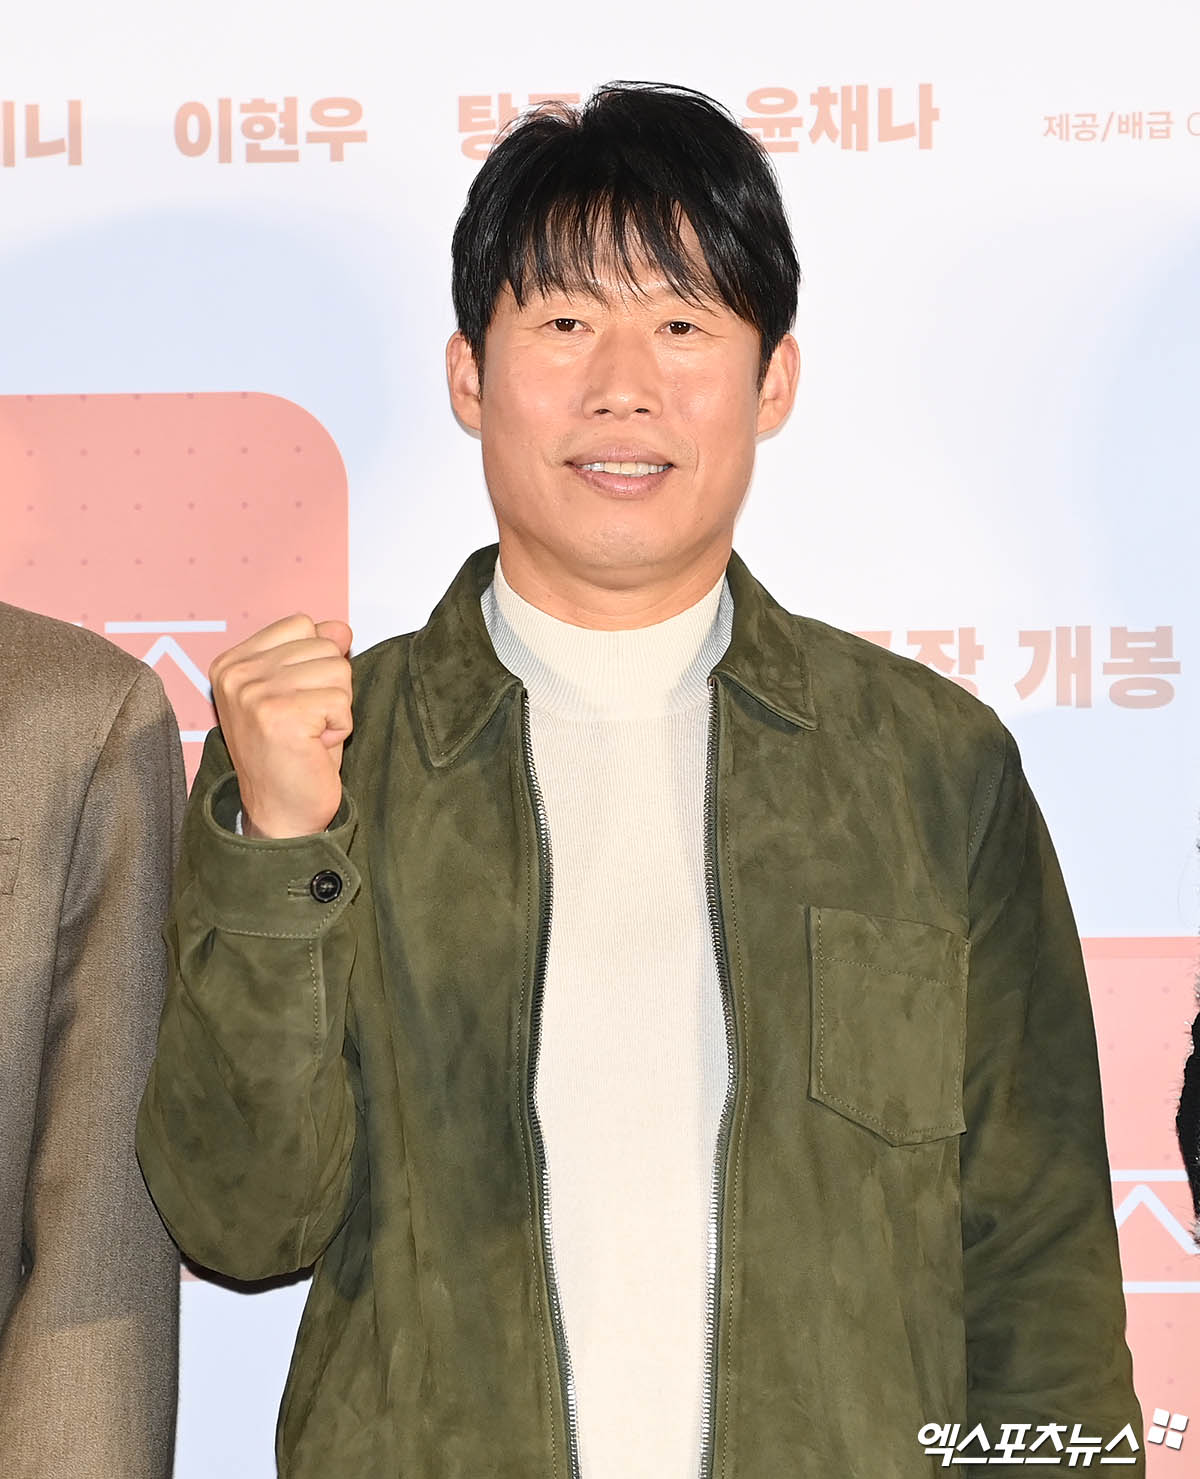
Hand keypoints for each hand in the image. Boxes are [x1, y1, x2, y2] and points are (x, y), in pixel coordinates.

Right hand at [209, 616, 352, 838]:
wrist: (282, 814)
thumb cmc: (294, 755)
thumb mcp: (302, 692)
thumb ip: (315, 653)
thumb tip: (340, 627)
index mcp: (232, 663)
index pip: (301, 624)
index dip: (316, 662)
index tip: (297, 701)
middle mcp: (236, 674)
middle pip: (323, 645)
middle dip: (330, 687)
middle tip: (307, 724)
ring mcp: (254, 693)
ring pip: (337, 670)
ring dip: (337, 708)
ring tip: (311, 735)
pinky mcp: (278, 715)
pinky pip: (341, 701)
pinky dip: (340, 727)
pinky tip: (314, 746)